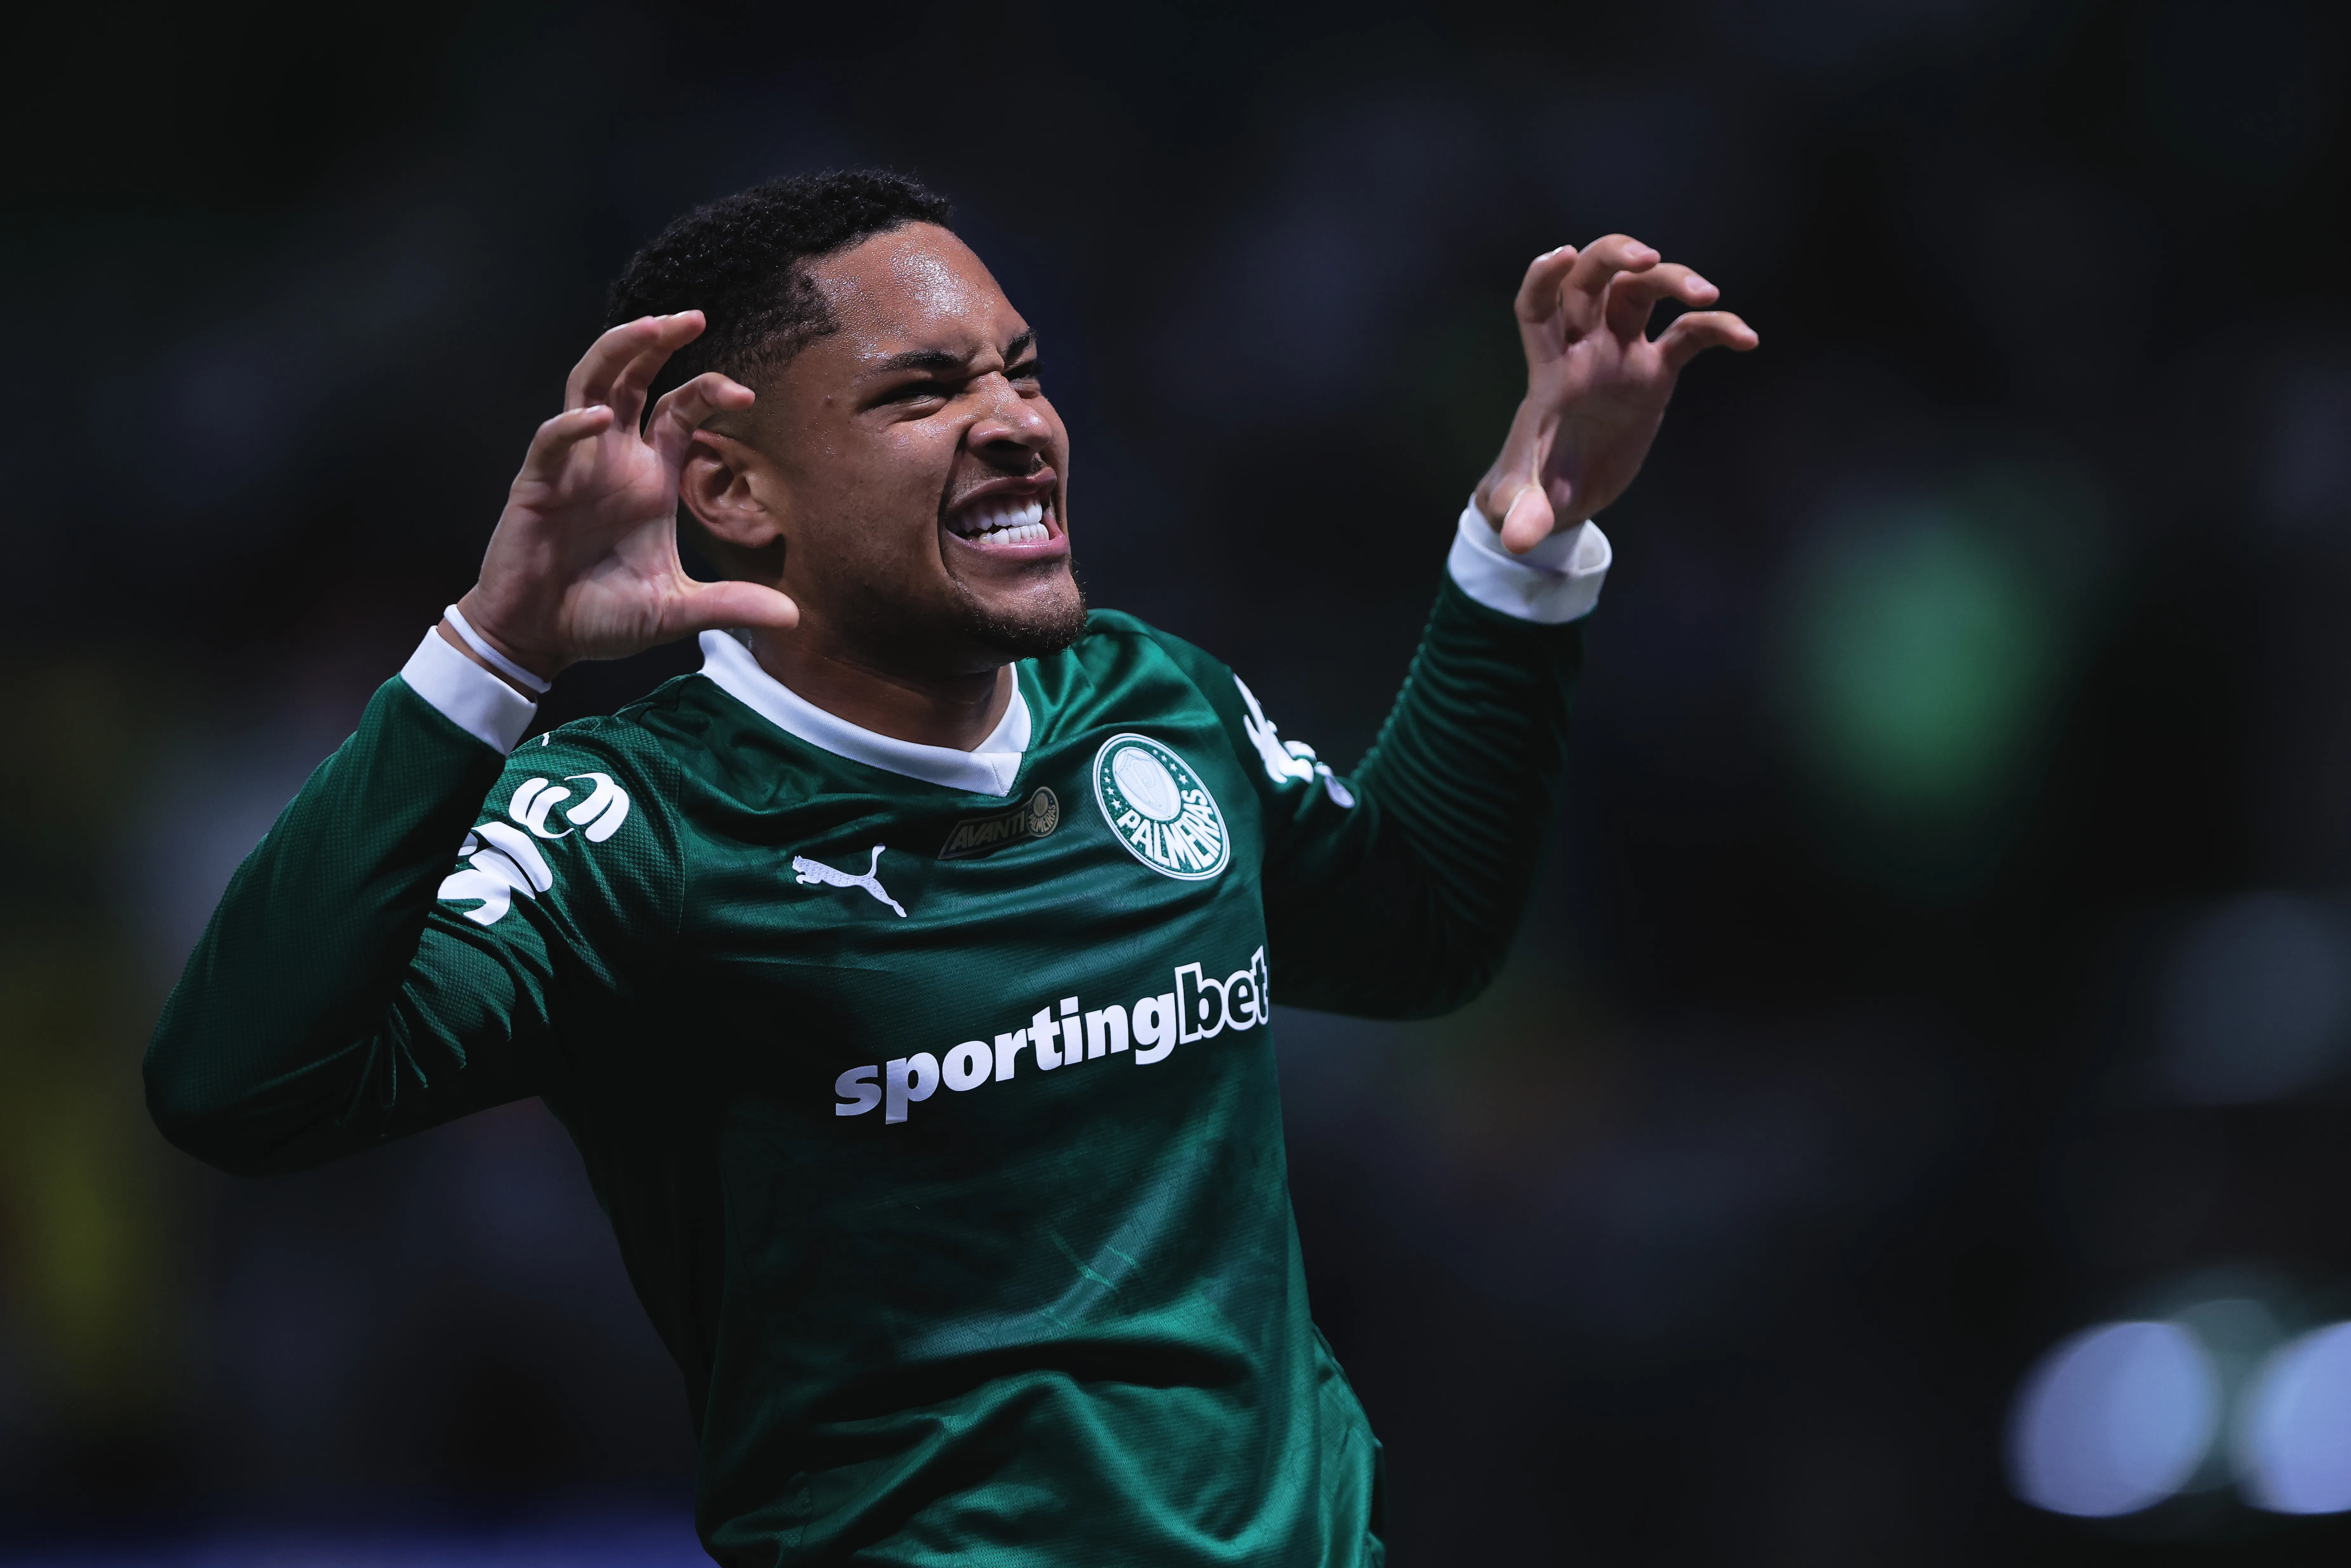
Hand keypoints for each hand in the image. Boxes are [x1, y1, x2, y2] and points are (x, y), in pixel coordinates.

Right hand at [451, 312, 797, 681]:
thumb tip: (793, 617)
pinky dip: (573, 426)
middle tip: (693, 316)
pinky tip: (598, 418)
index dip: (709, 390)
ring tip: (649, 329)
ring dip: (617, 354)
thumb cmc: (601, 615)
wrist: (540, 636)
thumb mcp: (675, 611)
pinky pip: (553, 441)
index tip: (746, 393)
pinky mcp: (537, 485)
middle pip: (633, 378)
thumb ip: (730, 606)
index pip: (680, 409)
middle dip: (658, 342)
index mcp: (650, 476)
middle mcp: (613, 458)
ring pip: (590, 386)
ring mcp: (574, 466)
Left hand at [1474, 235, 1757, 553]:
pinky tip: (1747, 339)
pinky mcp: (1654, 374)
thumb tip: (1517, 540)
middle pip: (1594, 279)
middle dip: (1616, 256)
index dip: (1545, 277)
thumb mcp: (1522, 505)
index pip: (1538, 307)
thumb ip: (1520, 514)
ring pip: (1642, 293)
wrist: (1557, 497)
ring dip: (1673, 280)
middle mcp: (1584, 349)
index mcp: (1549, 370)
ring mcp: (1621, 356)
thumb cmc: (1531, 490)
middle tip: (1649, 256)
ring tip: (1708, 295)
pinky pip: (1688, 338)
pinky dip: (1715, 331)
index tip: (1564, 254)